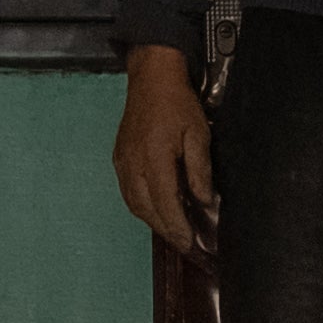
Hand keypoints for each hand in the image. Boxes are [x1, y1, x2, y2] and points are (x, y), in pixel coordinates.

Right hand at [111, 45, 218, 252]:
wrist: (151, 78)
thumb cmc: (177, 103)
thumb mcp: (199, 134)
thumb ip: (200, 170)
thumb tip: (203, 201)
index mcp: (154, 157)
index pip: (165, 204)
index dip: (178, 228)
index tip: (190, 244)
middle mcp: (133, 164)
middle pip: (147, 210)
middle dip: (167, 231)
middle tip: (186, 244)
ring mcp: (122, 162)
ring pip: (135, 204)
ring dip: (153, 221)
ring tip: (174, 231)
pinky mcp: (118, 158)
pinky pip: (128, 192)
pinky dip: (142, 207)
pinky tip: (156, 209)